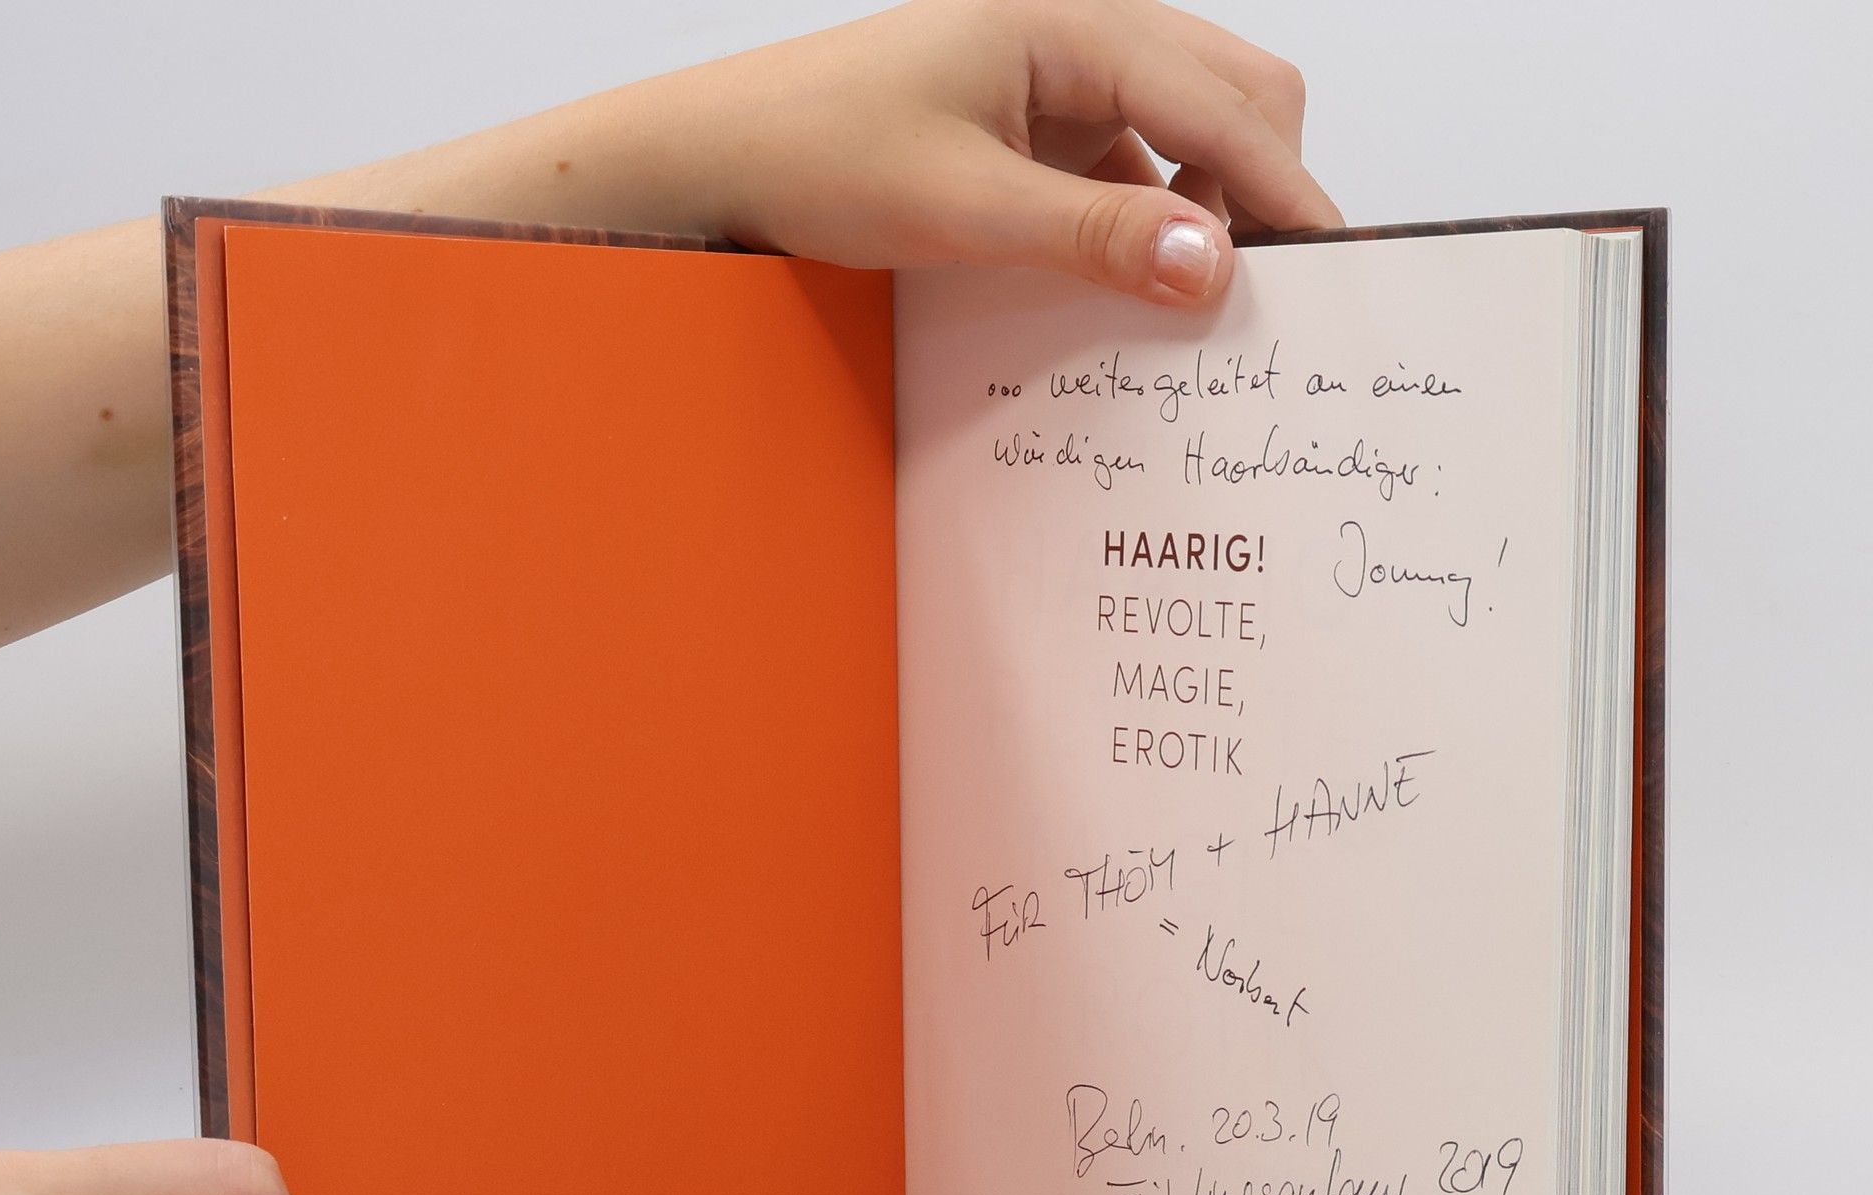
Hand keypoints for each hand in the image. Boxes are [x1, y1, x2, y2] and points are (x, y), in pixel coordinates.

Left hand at [628, 0, 1339, 305]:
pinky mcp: (1038, 129)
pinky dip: (1149, 226)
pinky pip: (1130, 170)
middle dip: (1262, 188)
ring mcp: (1061, 79)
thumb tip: (1210, 268)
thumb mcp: (961, 205)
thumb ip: (1092, 235)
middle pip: (1233, 96)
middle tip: (1270, 294)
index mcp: (1069, 19)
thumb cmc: (816, 151)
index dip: (1286, 190)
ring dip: (1205, 213)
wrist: (721, 160)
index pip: (1226, 101)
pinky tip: (1134, 289)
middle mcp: (1079, 32)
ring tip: (1198, 307)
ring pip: (1186, 136)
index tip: (1331, 274)